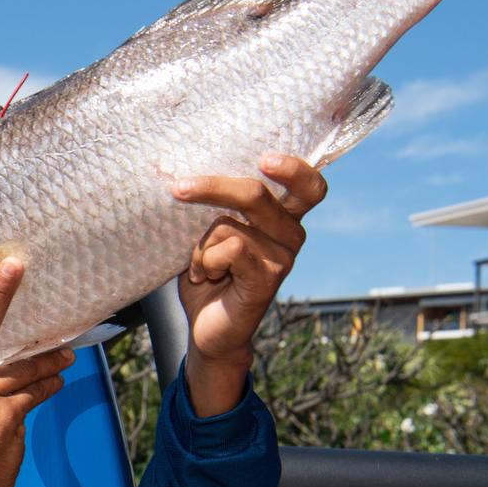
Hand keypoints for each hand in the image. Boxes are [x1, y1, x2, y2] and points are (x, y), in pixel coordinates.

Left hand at [172, 154, 326, 415]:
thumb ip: (212, 207)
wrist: (207, 328)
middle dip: (213, 187)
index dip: (295, 168)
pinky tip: (206, 277)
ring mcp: (283, 256)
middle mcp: (290, 233)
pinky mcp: (269, 278)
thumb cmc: (208, 274)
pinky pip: (232, 249)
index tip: (266, 158)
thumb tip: (182, 176)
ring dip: (201, 244)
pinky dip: (207, 260)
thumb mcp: (207, 233)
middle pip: (257, 193)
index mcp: (281, 216)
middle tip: (179, 189)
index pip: (308, 185)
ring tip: (201, 266)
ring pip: (229, 224)